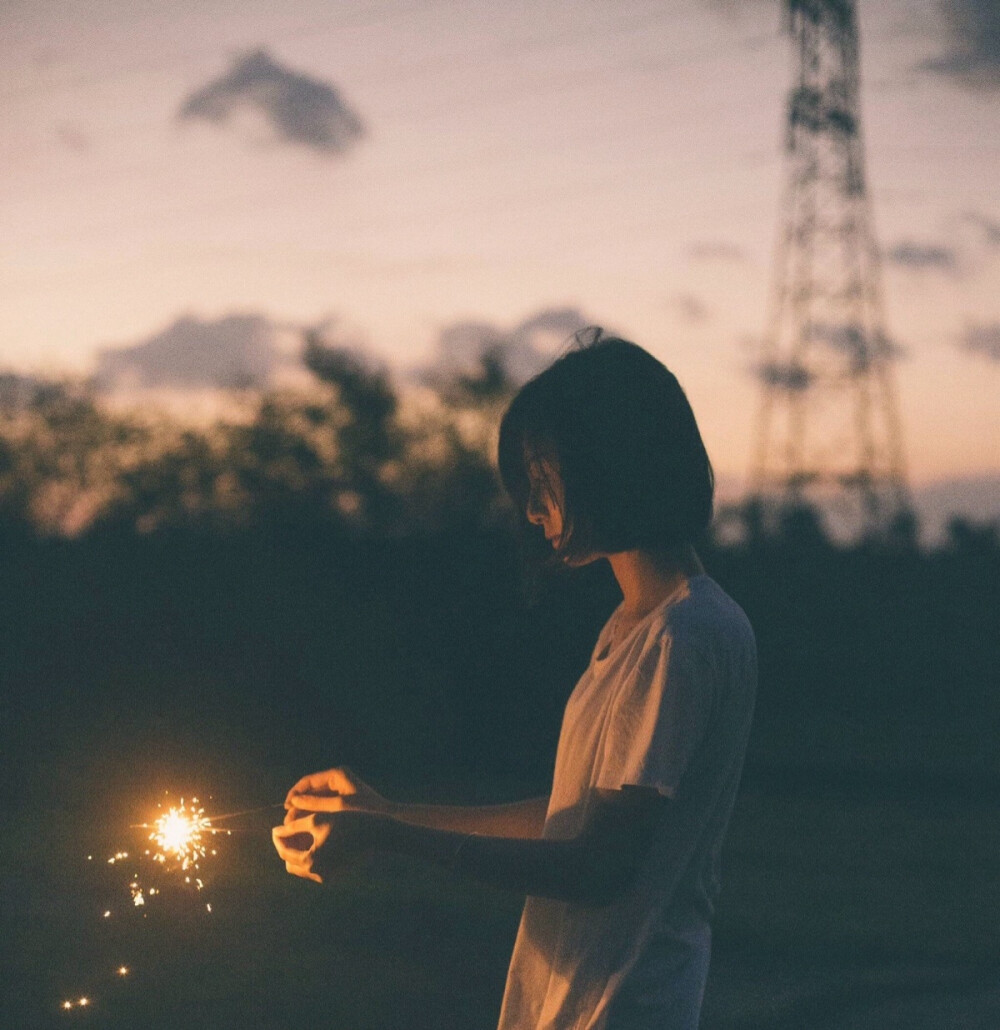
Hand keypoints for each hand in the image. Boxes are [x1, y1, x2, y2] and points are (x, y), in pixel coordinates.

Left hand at [271, 811, 386, 883]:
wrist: (375, 833)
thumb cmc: (347, 822)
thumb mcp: (317, 820)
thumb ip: (293, 826)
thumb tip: (276, 831)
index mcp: (311, 861)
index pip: (284, 852)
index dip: (278, 837)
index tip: (276, 826)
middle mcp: (318, 874)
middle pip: (291, 863)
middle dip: (287, 847)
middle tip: (288, 831)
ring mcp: (327, 877)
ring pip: (303, 867)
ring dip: (298, 852)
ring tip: (300, 834)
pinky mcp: (335, 875)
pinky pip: (315, 868)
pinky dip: (311, 856)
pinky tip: (314, 840)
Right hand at [284, 766, 390, 822]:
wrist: (388, 818)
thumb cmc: (366, 812)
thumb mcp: (338, 808)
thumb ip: (315, 804)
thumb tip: (292, 802)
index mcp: (337, 774)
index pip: (307, 781)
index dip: (294, 794)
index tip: (285, 808)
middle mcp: (337, 780)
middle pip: (310, 792)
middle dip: (298, 807)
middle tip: (288, 823)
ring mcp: (339, 790)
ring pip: (315, 801)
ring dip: (305, 814)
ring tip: (295, 828)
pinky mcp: (341, 801)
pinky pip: (322, 808)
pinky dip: (314, 817)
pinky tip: (307, 830)